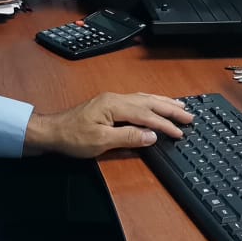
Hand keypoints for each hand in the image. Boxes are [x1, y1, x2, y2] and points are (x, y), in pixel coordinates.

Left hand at [24, 92, 192, 158]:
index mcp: (114, 105)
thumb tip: (151, 136)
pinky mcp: (108, 105)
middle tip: (190, 115)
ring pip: (144, 98)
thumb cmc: (72, 138)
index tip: (181, 132)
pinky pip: (136, 100)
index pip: (146, 114)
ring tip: (180, 106)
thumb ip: (128, 137)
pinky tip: (155, 104)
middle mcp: (115, 98)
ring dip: (163, 102)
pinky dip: (151, 102)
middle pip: (149, 102)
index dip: (165, 124)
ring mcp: (111, 100)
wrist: (51, 131)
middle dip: (170, 109)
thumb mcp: (101, 142)